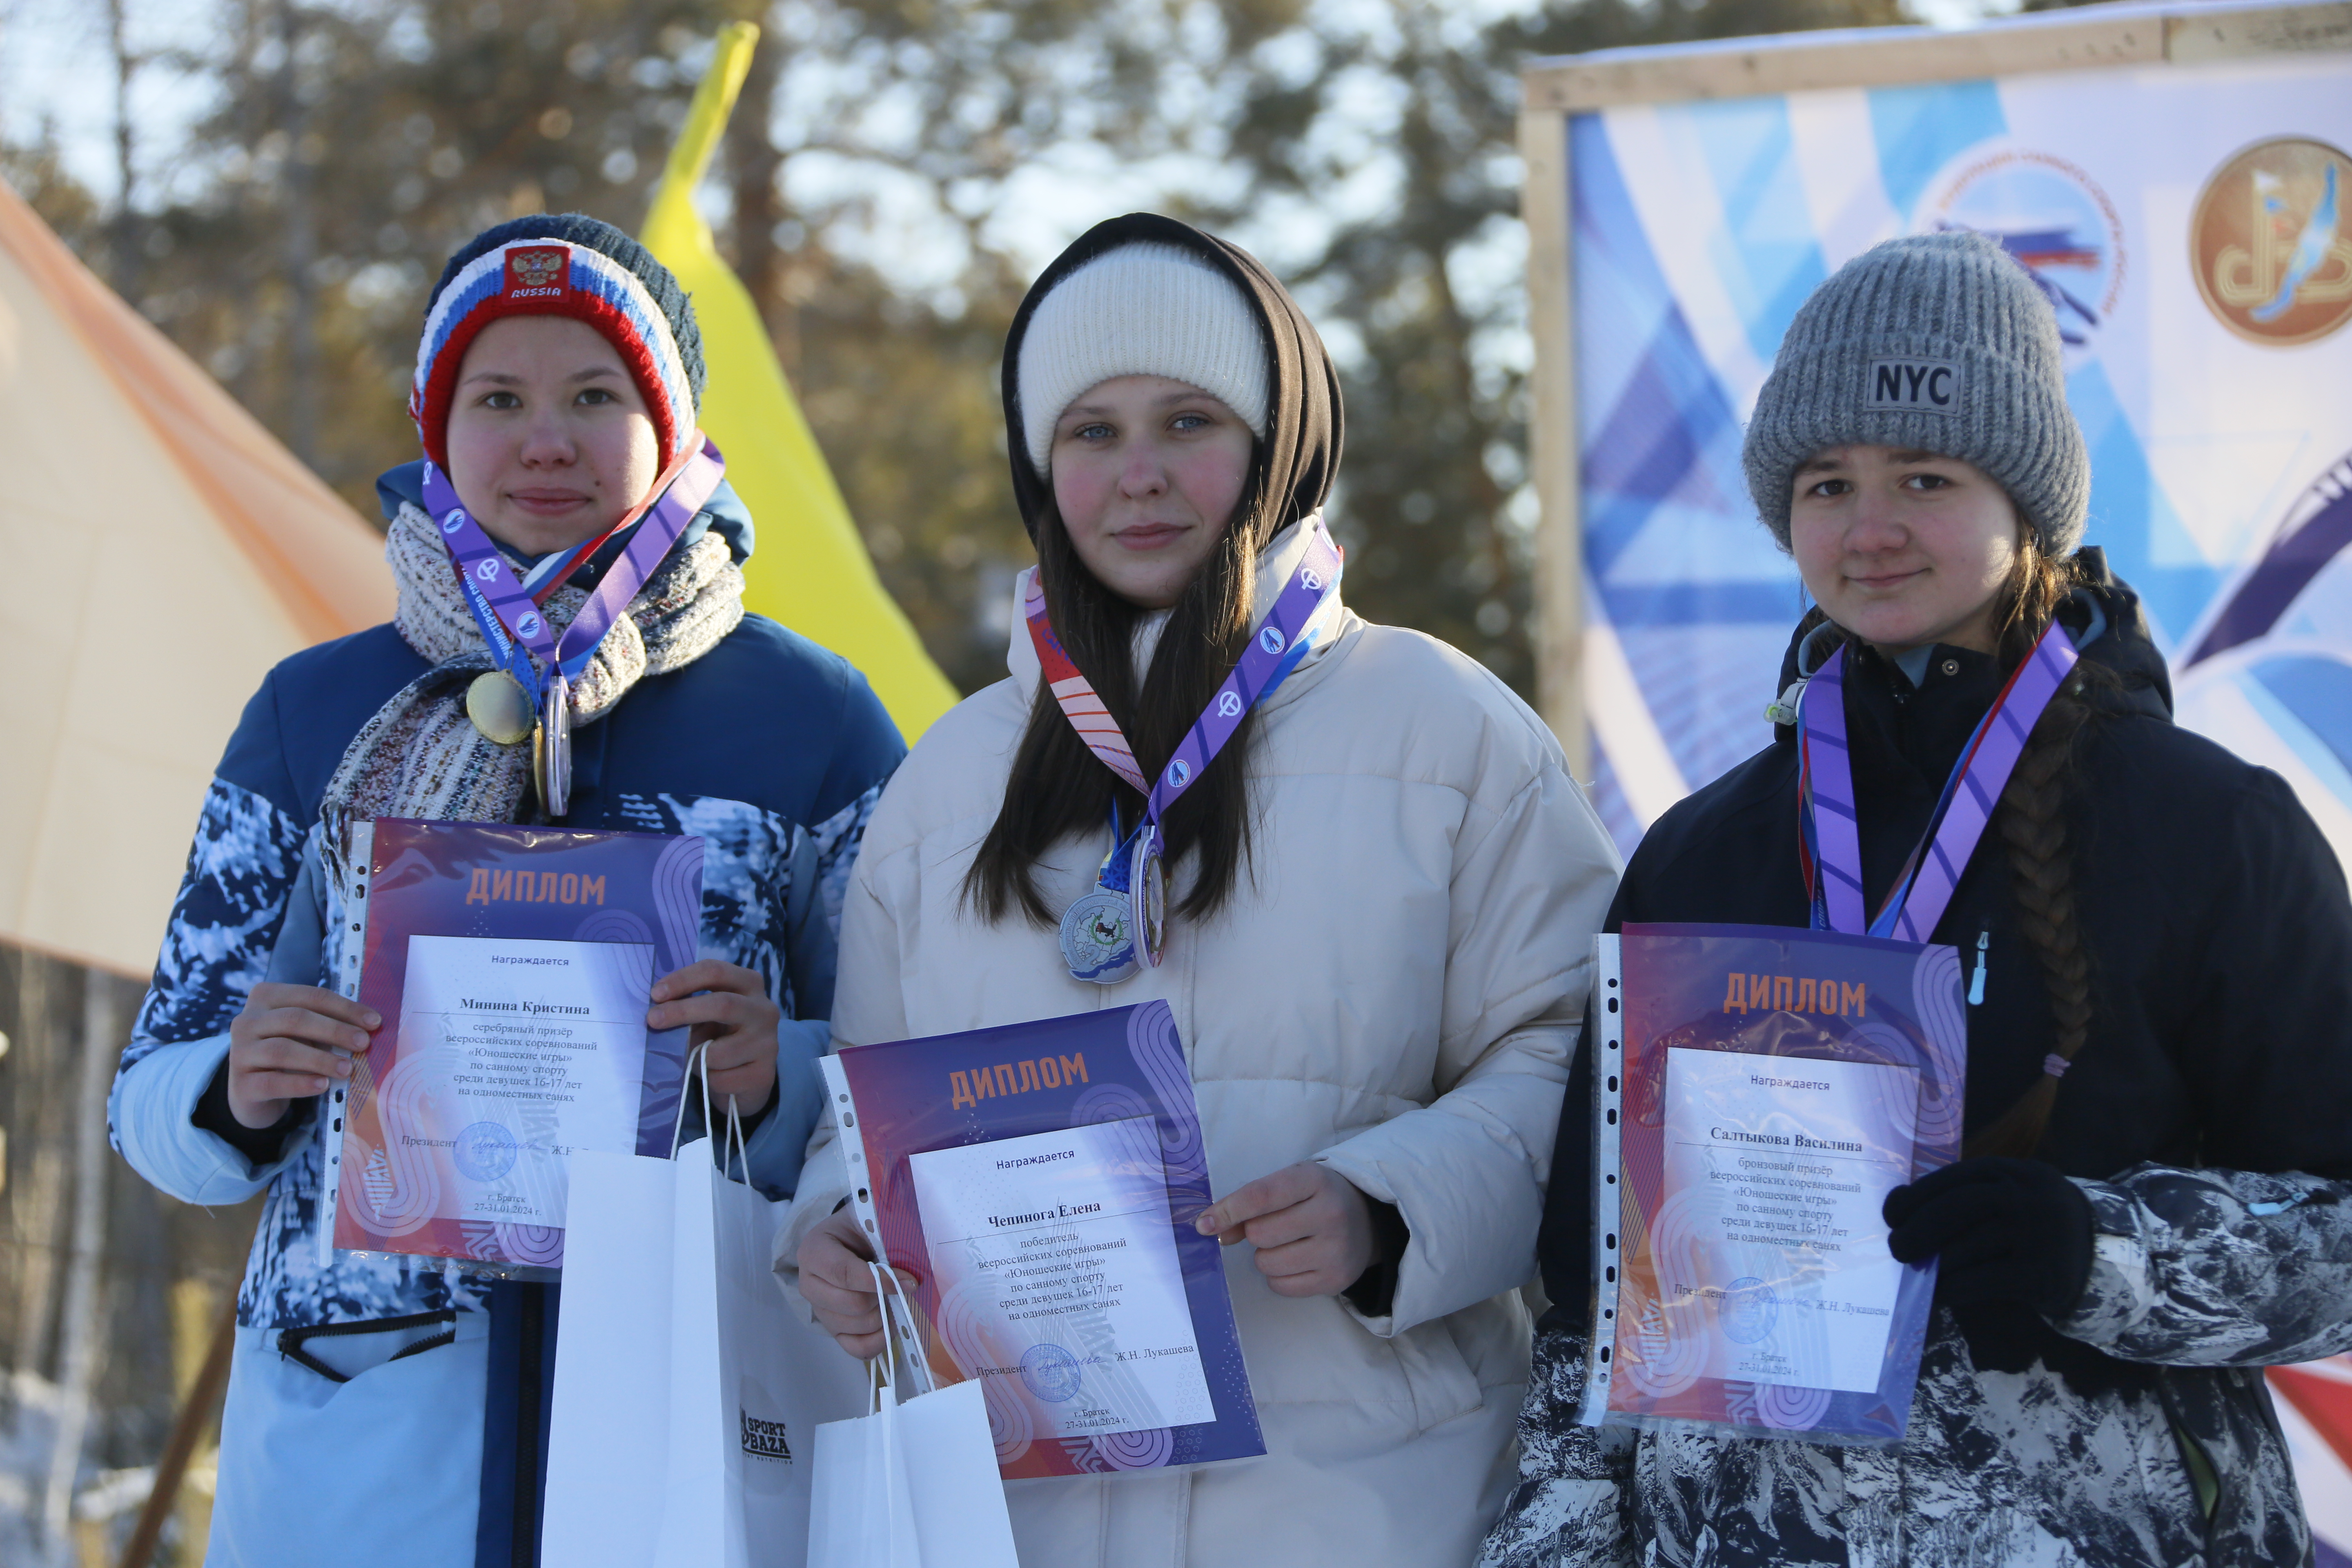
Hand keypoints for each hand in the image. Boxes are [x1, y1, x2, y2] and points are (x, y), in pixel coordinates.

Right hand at [226, 983, 379, 1129]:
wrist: (253, 1090)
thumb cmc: (289, 1051)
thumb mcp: (305, 1032)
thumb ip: (329, 1025)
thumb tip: (370, 1028)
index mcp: (266, 997)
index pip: (310, 996)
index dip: (344, 1008)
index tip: (374, 1021)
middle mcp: (247, 1021)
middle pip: (295, 1020)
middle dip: (334, 1030)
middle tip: (363, 1043)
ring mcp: (239, 1053)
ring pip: (282, 1051)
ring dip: (320, 1059)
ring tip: (347, 1068)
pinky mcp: (241, 1085)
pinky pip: (272, 1082)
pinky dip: (300, 1083)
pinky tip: (323, 1085)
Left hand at [649, 961, 778, 1115]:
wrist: (748, 1073)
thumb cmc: (719, 1034)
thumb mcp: (705, 1014)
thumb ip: (687, 1006)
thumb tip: (656, 1013)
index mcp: (748, 983)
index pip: (715, 971)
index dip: (683, 980)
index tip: (655, 994)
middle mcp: (764, 1009)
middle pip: (723, 1004)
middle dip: (682, 1011)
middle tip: (653, 1019)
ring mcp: (768, 1042)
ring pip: (718, 1052)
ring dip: (695, 1057)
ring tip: (695, 1058)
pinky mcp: (764, 1073)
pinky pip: (721, 1078)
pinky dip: (707, 1079)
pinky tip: (713, 1075)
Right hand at [798, 1208, 917, 1359]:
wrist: (853, 1237)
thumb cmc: (863, 1227)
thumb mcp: (872, 1220)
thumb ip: (888, 1237)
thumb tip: (910, 1276)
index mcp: (813, 1251)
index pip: (844, 1273)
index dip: (879, 1281)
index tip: (909, 1281)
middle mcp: (808, 1283)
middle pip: (851, 1304)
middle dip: (882, 1297)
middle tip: (899, 1286)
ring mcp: (818, 1309)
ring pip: (855, 1326)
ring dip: (882, 1316)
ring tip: (893, 1298)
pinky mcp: (832, 1329)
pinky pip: (855, 1348)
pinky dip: (877, 1341)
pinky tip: (889, 1324)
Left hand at [1195, 1162, 1376, 1297]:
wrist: (1367, 1221)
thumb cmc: (1316, 1197)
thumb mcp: (1289, 1185)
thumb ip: (1250, 1202)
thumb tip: (1214, 1230)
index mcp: (1315, 1181)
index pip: (1261, 1196)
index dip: (1227, 1210)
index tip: (1202, 1223)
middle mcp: (1330, 1214)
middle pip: (1259, 1233)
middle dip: (1255, 1232)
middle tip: (1273, 1226)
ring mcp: (1336, 1251)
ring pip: (1267, 1263)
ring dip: (1266, 1256)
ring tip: (1288, 1243)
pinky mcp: (1335, 1281)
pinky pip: (1280, 1286)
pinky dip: (1278, 1276)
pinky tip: (1296, 1261)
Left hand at [1884, 1156, 2095, 1319]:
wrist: (2099, 1256)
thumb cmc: (2034, 1225)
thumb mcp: (2010, 1196)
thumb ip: (1965, 1197)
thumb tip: (1900, 1211)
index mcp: (2014, 1171)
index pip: (1954, 1177)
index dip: (1917, 1196)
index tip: (1892, 1215)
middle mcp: (2027, 1196)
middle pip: (1956, 1208)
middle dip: (1918, 1230)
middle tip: (1898, 1248)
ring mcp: (2038, 1234)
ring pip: (1965, 1248)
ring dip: (1934, 1266)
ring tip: (1921, 1273)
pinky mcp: (2041, 1273)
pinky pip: (1980, 1281)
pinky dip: (1952, 1289)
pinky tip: (1940, 1294)